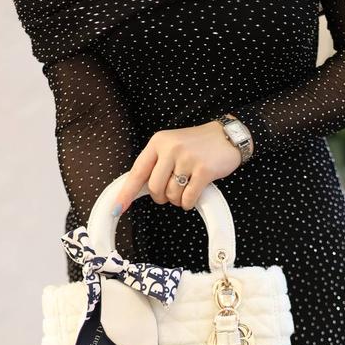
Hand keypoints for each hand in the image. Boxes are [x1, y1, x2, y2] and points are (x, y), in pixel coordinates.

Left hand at [111, 114, 253, 214]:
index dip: (126, 193)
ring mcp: (188, 159)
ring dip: (177, 200)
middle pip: (155, 188)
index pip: (137, 172)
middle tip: (170, 192)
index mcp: (158, 142)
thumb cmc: (196, 146)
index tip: (118, 209)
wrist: (226, 136)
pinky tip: (193, 195)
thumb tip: (138, 189)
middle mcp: (171, 148)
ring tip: (186, 189)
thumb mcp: (171, 147)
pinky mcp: (204, 170)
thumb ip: (155, 164)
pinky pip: (188, 198)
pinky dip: (188, 203)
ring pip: (172, 195)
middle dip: (161, 197)